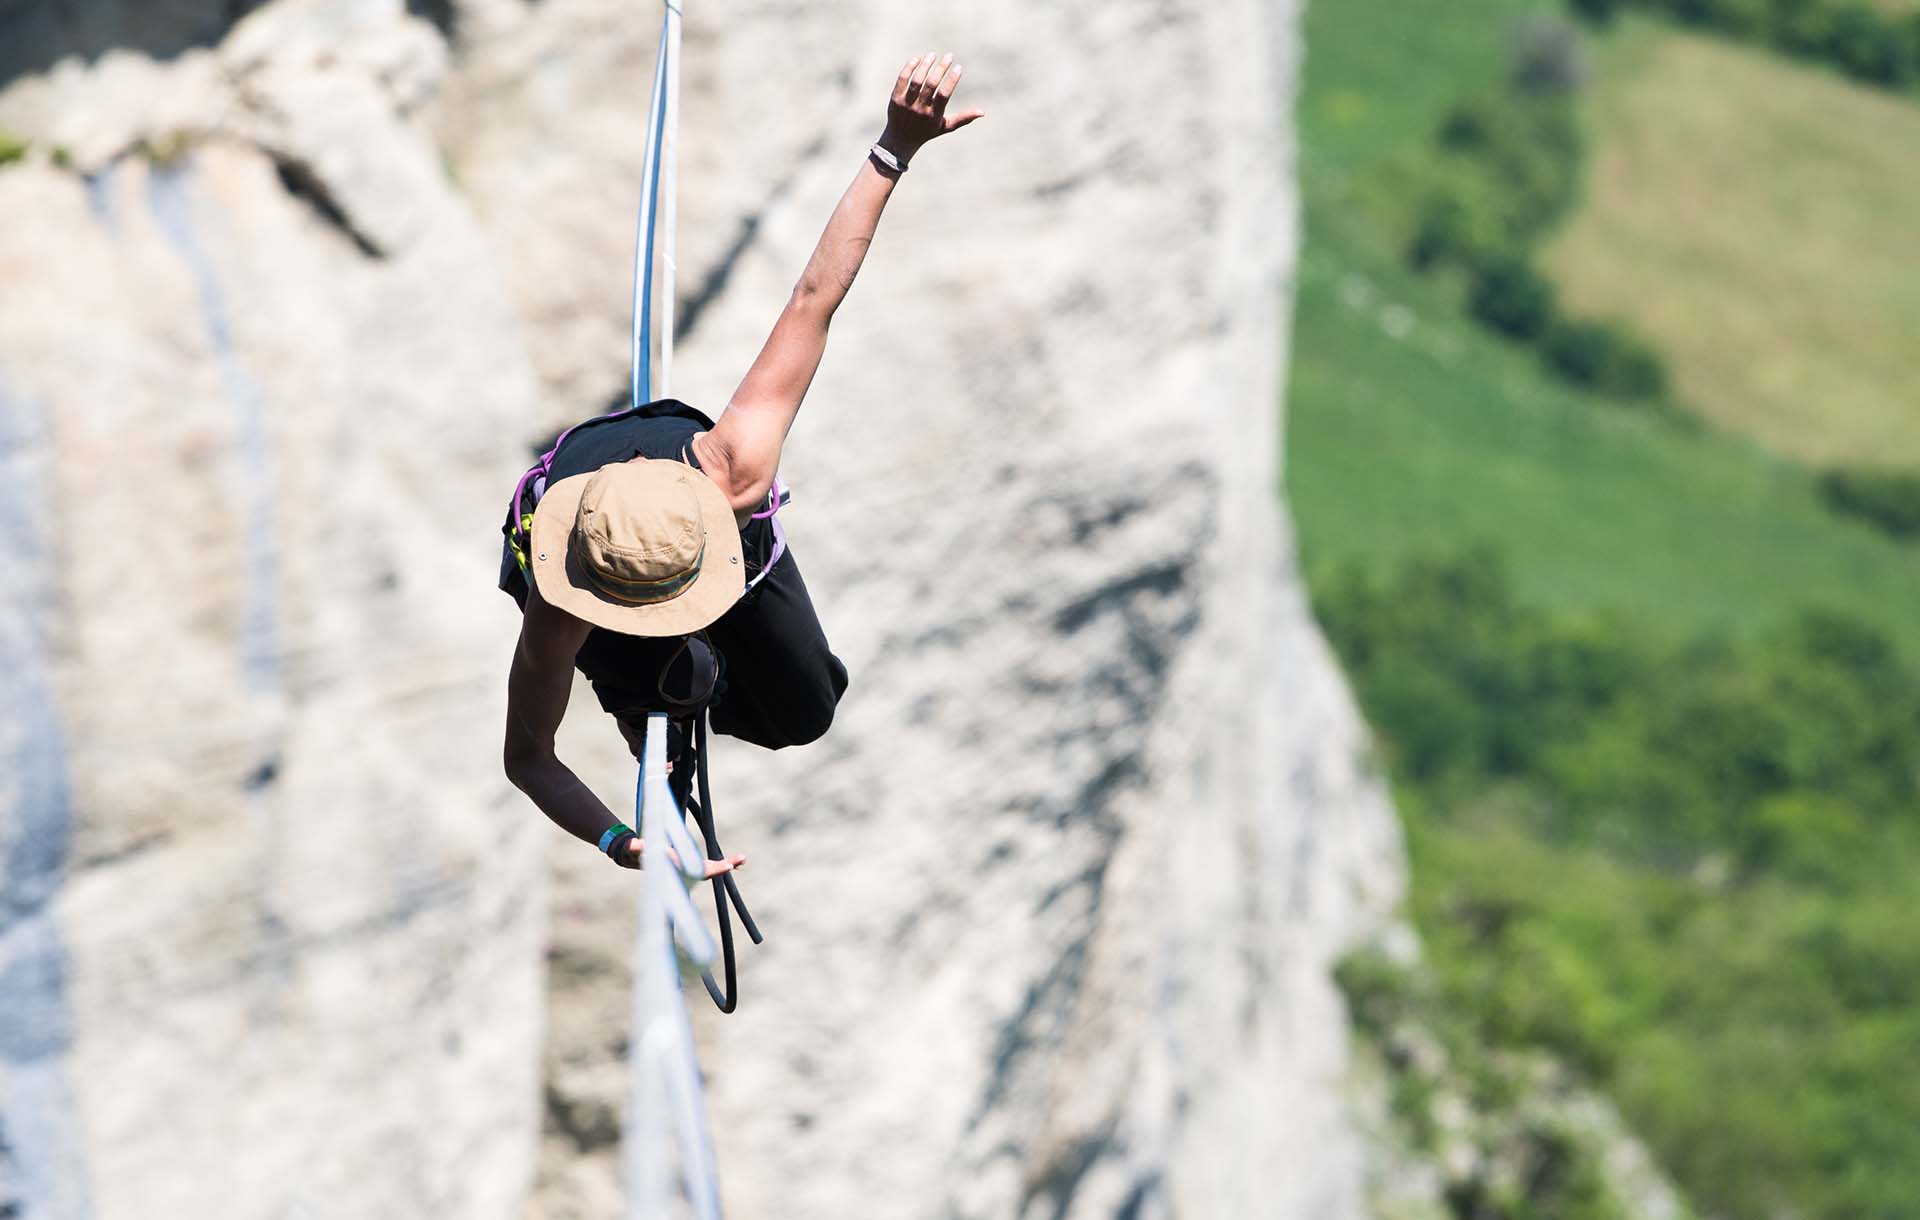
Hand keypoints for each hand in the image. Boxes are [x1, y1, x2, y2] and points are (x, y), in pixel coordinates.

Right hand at [621, 836, 745, 878]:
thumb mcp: (634, 849)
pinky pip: (708, 864)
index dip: (712, 869)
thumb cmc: (635, 853)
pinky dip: (721, 863)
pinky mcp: (688, 861)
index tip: (726, 866)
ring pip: (711, 868)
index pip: (696, 870)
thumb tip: (635, 845)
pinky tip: (735, 863)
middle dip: (723, 867)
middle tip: (740, 860)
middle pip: (708, 871)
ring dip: (726, 864)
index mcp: (675, 867)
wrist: (635, 856)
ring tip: (742, 859)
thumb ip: (635, 847)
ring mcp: (687, 866)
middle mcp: (683, 869)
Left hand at [879, 52, 983, 159]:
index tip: (958, 67)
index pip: (944, 95)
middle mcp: (920, 109)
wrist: (900, 140)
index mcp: (934, 115)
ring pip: (917, 80)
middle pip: (931, 84)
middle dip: (941, 68)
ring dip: (926, 65)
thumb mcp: (946, 127)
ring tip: (933, 55)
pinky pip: (902, 79)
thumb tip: (982, 112)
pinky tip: (918, 59)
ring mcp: (906, 104)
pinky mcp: (896, 98)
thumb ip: (963, 118)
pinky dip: (910, 68)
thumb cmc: (927, 132)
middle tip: (949, 56)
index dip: (952, 80)